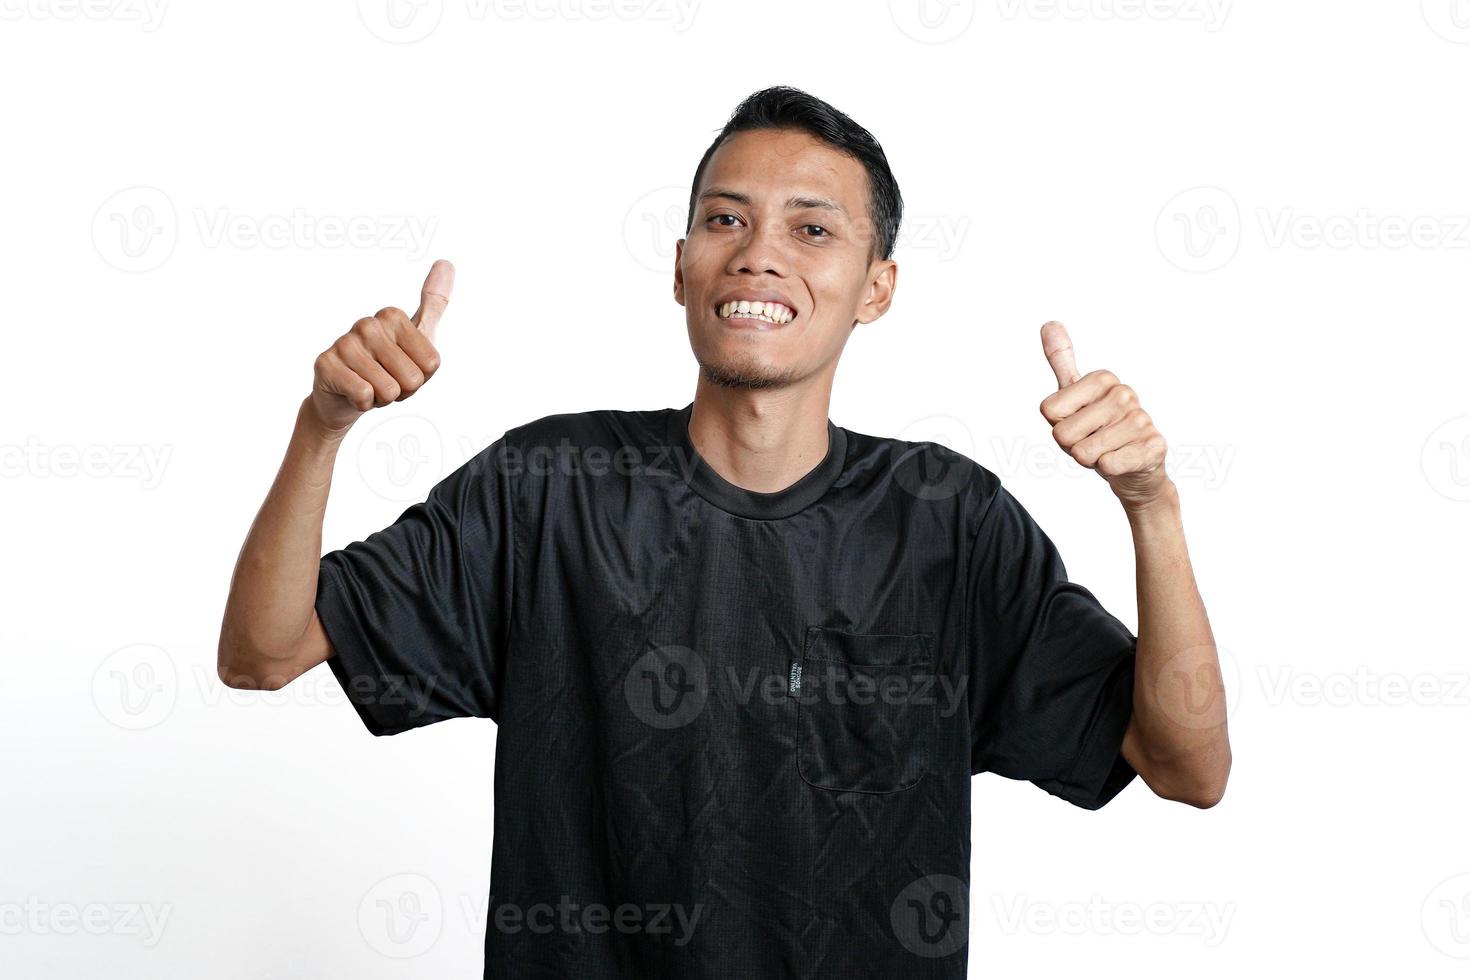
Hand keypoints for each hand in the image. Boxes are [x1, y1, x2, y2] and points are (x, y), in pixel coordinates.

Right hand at [308, 259, 454, 434]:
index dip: (421, 378)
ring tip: (368, 385)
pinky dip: (363, 404)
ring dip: (382, 398)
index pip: (432, 364)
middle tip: (384, 381)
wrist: (344, 398)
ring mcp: (344, 342)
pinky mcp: (325, 363)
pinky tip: (352, 393)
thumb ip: (434, 304)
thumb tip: (446, 262)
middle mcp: (367, 324)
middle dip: (402, 391)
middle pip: (413, 379)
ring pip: (389, 390)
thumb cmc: (387, 368)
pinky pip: (363, 395)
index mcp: (392, 316)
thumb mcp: (419, 338)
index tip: (402, 369)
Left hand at [1038, 320, 1170, 511]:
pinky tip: (1123, 461)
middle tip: (1093, 441)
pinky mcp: (1153, 447)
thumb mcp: (1075, 395)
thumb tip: (1049, 323)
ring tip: (1108, 450)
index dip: (1058, 425)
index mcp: (1103, 379)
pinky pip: (1109, 465)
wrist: (1135, 468)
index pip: (1049, 410)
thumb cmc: (1099, 431)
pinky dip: (1109, 469)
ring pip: (1083, 452)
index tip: (1078, 422)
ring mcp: (1141, 421)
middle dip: (1072, 445)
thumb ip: (1061, 361)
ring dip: (1090, 459)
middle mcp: (1124, 394)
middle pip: (1062, 434)